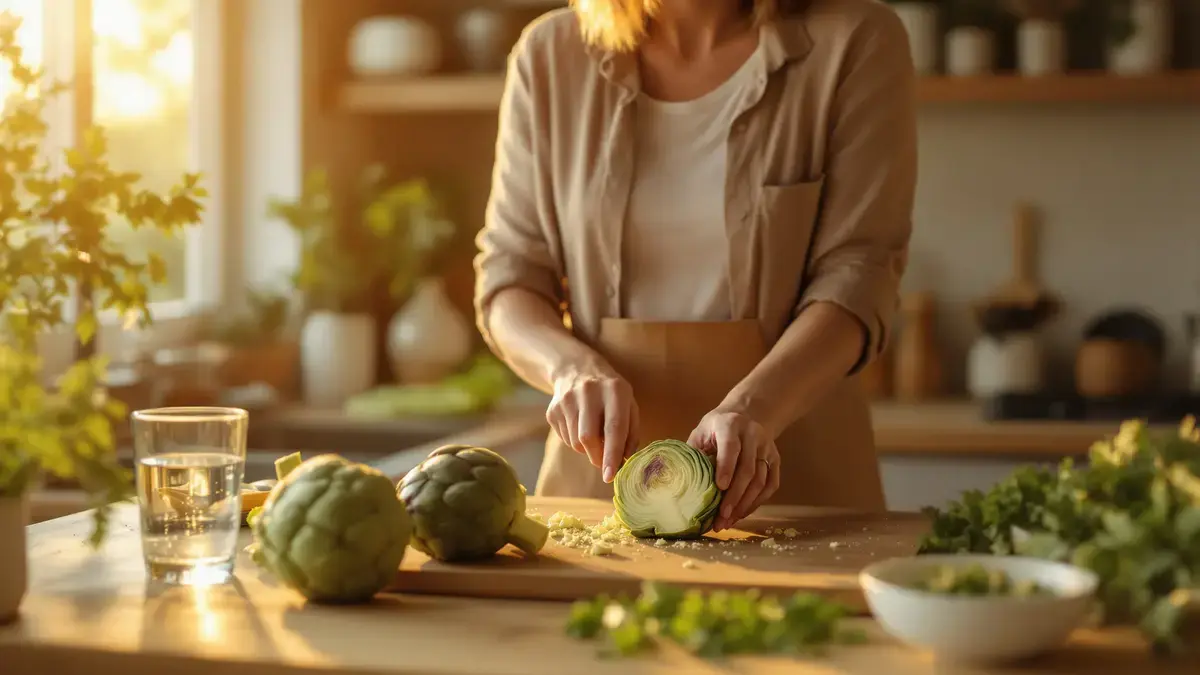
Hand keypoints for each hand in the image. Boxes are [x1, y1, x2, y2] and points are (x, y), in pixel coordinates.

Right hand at [546, 368, 639, 482]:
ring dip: (587, 449)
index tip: (610, 476)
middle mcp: (589, 392)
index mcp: (615, 390)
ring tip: (593, 435)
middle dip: (597, 457)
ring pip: (576, 442)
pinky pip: (565, 439)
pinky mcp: (553, 409)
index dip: (612, 454)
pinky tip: (580, 427)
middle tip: (604, 463)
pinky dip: (575, 442)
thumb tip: (624, 462)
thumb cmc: (610, 393)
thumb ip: (630, 433)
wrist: (576, 369)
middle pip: (588, 437)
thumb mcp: (628, 404)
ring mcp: (567, 400)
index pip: (613, 427)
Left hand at [688, 408, 780, 530]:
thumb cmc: (715, 428)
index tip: (719, 488)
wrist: (745, 415)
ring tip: (729, 521)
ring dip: (745, 504)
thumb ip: (694, 453)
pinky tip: (743, 513)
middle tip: (721, 517)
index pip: (730, 447)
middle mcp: (753, 435)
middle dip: (734, 496)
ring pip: (761, 480)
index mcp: (729, 425)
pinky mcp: (775, 460)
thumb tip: (681, 482)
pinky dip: (757, 502)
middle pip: (748, 469)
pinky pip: (771, 485)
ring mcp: (767, 448)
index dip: (726, 467)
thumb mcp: (701, 432)